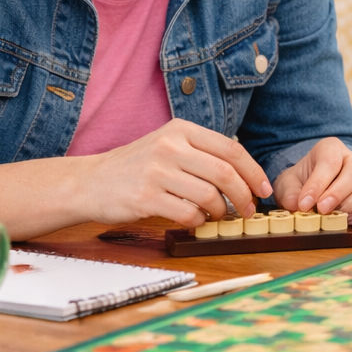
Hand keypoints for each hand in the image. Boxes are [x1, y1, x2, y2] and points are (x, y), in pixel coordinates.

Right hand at [84, 119, 272, 226]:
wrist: (88, 182)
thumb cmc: (135, 167)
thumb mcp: (167, 144)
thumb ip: (200, 151)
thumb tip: (244, 172)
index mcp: (180, 129)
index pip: (231, 149)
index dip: (254, 171)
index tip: (264, 189)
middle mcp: (170, 146)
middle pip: (225, 173)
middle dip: (244, 195)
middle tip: (248, 210)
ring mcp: (156, 171)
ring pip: (209, 195)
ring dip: (221, 211)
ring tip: (218, 215)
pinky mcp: (145, 198)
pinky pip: (187, 214)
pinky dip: (198, 222)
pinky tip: (195, 221)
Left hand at [272, 138, 351, 227]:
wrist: (318, 186)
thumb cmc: (304, 181)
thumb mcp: (289, 182)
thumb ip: (289, 192)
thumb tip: (295, 205)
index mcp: (331, 149)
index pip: (330, 161)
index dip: (318, 184)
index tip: (304, 204)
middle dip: (339, 193)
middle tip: (322, 210)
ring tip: (337, 217)